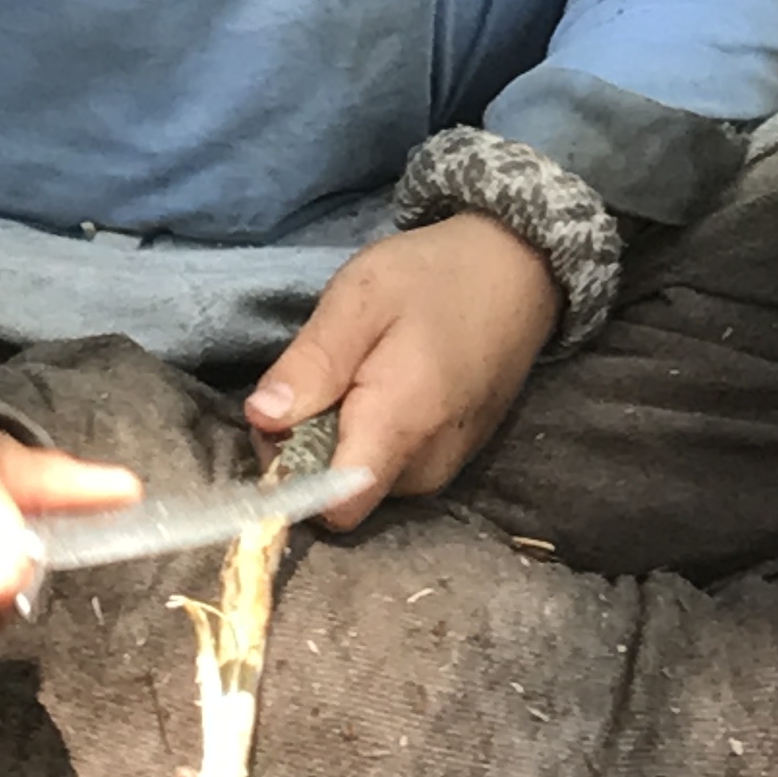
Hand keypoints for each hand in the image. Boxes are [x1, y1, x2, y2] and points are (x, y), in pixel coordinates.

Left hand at [244, 213, 557, 529]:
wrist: (516, 270)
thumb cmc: (434, 277)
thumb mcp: (360, 298)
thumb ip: (312, 362)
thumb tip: (261, 418)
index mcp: (400, 427)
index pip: (333, 506)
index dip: (290, 475)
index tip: (277, 423)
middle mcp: (426, 467)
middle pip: (339, 493)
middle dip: (309, 444)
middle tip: (318, 373)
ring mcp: (444, 467)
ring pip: (362, 480)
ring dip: (339, 437)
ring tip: (355, 371)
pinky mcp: (451, 459)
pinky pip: (390, 466)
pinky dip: (370, 434)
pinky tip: (381, 383)